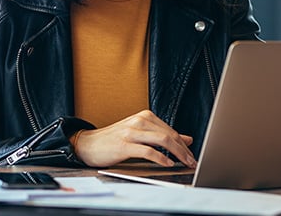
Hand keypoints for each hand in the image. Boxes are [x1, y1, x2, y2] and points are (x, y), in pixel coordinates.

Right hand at [72, 110, 196, 167]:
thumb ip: (162, 135)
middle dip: (184, 150)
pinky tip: (167, 163)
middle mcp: (139, 120)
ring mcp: (132, 131)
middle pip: (169, 135)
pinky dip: (160, 158)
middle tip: (192, 162)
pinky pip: (148, 151)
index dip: (184, 144)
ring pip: (162, 140)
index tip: (192, 155)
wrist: (88, 143)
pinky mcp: (124, 145)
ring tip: (184, 163)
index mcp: (145, 116)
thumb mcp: (140, 134)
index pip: (171, 130)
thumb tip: (186, 139)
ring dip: (177, 153)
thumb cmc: (114, 140)